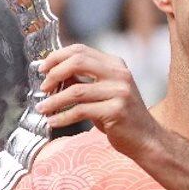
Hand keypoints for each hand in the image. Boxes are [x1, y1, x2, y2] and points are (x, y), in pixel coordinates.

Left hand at [35, 44, 158, 157]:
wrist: (146, 139)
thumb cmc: (120, 117)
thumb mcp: (102, 93)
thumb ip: (83, 81)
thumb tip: (53, 74)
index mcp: (115, 65)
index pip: (81, 50)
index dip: (57, 57)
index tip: (42, 69)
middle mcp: (119, 74)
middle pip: (78, 62)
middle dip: (54, 74)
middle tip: (43, 88)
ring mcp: (120, 92)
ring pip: (76, 90)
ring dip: (54, 100)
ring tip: (42, 108)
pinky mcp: (116, 111)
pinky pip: (81, 111)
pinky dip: (63, 117)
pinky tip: (53, 122)